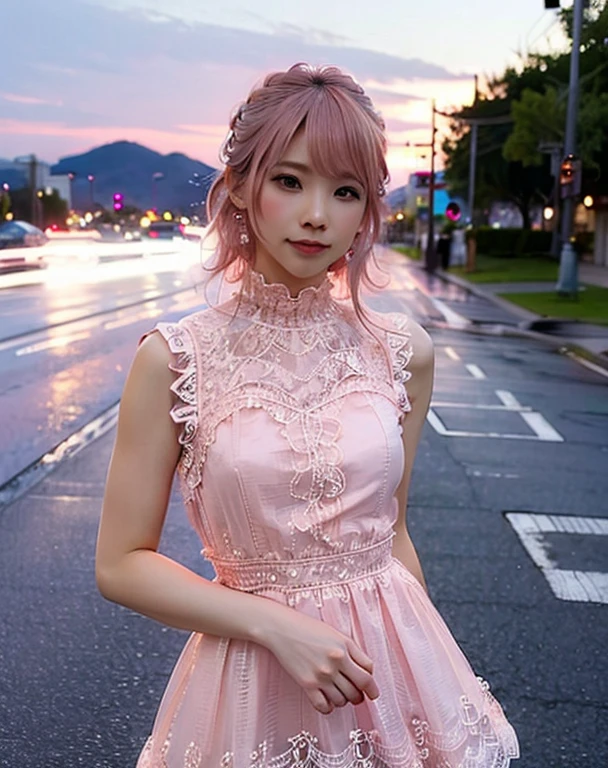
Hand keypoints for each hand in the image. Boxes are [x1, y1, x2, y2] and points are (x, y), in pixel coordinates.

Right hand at [262, 610, 379, 714]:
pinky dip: (329, 707)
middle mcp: (335, 663)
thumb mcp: (337, 634)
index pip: (368, 674)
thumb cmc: (309, 628)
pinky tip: (327, 701)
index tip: (372, 691)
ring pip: (343, 700)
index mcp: (344, 649)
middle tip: (358, 695)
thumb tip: (366, 671)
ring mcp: (321, 675)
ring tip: (340, 694)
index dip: (372, 686)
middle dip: (360, 696)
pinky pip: (324, 706)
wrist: (283, 629)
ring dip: (344, 701)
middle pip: (358, 690)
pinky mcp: (307, 684)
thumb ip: (354, 652)